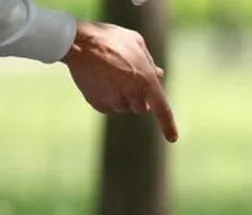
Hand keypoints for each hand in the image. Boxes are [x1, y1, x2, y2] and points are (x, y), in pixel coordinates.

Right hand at [61, 19, 177, 142]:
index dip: (168, 125)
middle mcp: (132, 95)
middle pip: (141, 107)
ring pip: (123, 106)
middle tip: (126, 77)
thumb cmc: (110, 39)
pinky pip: (108, 106)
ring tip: (108, 72)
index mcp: (147, 80)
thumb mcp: (136, 43)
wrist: (79, 43)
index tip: (172, 139)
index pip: (161, 109)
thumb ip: (149, 62)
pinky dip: (106, 97)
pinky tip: (98, 79)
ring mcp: (115, 101)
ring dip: (121, 95)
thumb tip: (159, 75)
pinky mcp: (99, 104)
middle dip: (138, 97)